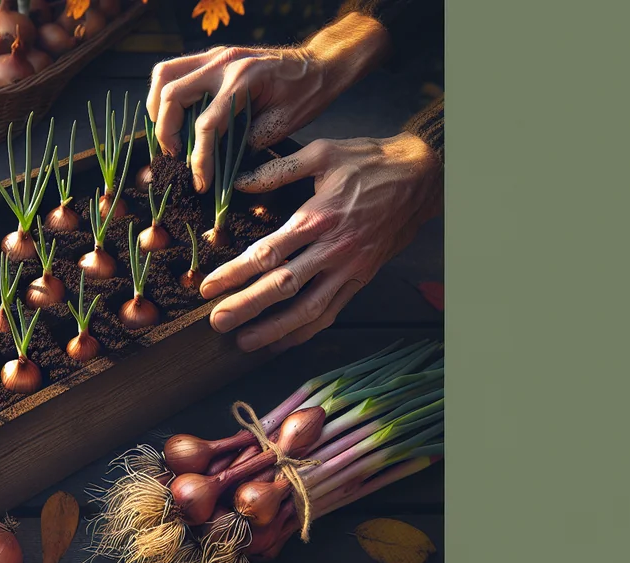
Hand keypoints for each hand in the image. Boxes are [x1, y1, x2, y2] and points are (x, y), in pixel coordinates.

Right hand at [146, 12, 389, 192]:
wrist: (319, 63)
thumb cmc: (306, 93)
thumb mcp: (281, 125)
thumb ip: (247, 142)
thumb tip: (220, 163)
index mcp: (244, 81)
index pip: (207, 124)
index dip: (199, 160)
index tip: (201, 182)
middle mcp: (224, 63)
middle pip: (172, 95)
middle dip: (166, 132)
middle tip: (176, 157)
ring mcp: (215, 55)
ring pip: (164, 75)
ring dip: (158, 108)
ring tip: (167, 134)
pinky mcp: (212, 56)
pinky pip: (174, 69)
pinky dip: (166, 94)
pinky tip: (174, 115)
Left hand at [200, 132, 443, 353]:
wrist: (421, 176)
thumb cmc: (368, 161)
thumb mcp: (322, 152)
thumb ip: (277, 169)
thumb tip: (238, 181)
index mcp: (317, 218)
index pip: (268, 253)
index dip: (235, 273)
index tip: (208, 287)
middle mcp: (333, 249)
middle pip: (283, 286)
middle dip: (247, 307)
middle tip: (217, 323)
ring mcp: (349, 268)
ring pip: (308, 308)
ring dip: (274, 329)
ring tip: (244, 343)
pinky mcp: (361, 278)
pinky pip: (331, 311)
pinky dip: (306, 330)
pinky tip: (282, 341)